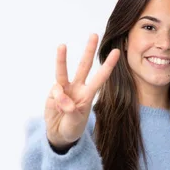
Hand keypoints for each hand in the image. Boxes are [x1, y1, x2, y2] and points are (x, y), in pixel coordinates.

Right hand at [44, 33, 119, 148]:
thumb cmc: (71, 127)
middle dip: (89, 50)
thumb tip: (62, 97)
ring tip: (62, 46)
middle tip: (94, 34)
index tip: (116, 52)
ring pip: (63, 71)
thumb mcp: (74, 123)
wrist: (58, 134)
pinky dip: (57, 99)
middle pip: (84, 66)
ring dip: (62, 58)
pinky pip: (55, 90)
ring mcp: (64, 89)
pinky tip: (58, 108)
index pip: (100, 77)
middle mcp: (77, 88)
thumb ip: (70, 110)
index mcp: (88, 94)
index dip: (108, 65)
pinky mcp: (53, 92)